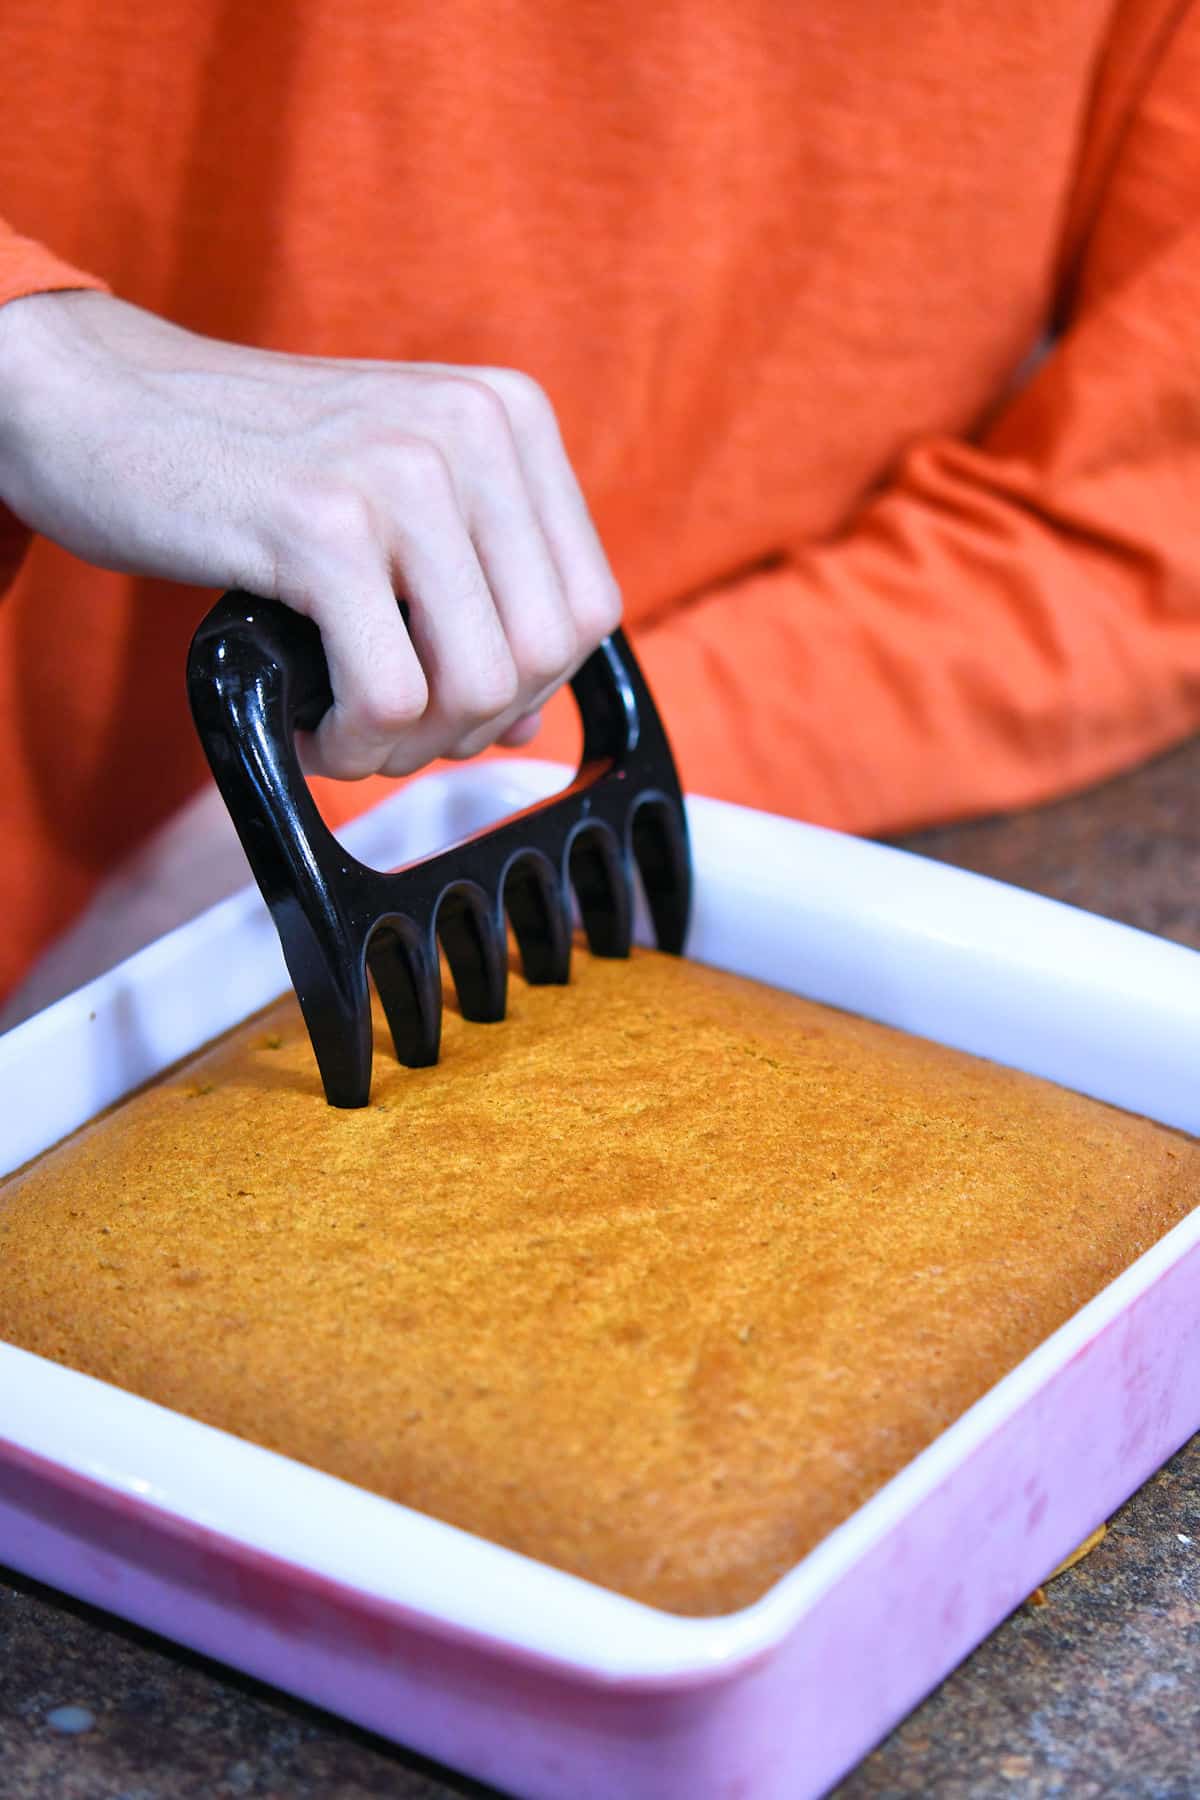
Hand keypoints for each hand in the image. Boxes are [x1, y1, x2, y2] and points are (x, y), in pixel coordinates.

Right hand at [0, 291, 619, 776]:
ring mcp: (401, 470)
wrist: (97, 400)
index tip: (450, 702)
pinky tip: (310, 725)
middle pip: (544, 655)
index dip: (530, 688)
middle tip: (387, 730)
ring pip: (479, 686)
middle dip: (469, 728)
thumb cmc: (246, 464)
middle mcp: (472, 428)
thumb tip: (528, 722)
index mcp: (508, 416)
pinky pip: (389, 696)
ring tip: (345, 728)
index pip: (589, 605)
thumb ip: (472, 598)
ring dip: (409, 744)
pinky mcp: (321, 525)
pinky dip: (354, 741)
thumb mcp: (388, 507)